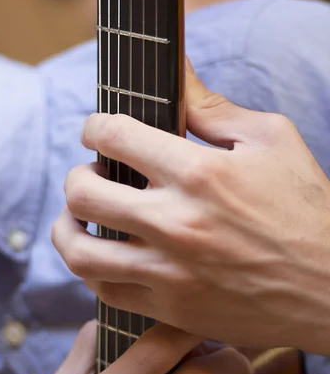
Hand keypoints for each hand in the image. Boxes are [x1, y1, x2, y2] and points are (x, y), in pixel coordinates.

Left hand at [53, 58, 329, 353]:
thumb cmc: (306, 208)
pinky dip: (93, 267)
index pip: (113, 135)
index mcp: (200, 172)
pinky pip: (103, 290)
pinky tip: (105, 252)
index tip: (98, 131)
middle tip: (93, 172)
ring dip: (67, 225)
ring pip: (78, 249)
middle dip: (77, 172)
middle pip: (81, 190)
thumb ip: (212, 105)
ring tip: (81, 216)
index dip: (95, 126)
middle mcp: (177, 223)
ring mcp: (170, 272)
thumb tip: (176, 65)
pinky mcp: (171, 308)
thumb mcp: (271, 140)